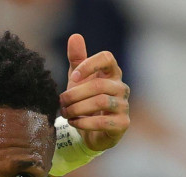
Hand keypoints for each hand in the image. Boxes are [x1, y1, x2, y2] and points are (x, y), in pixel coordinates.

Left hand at [59, 33, 130, 151]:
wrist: (91, 132)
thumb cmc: (86, 101)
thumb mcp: (78, 80)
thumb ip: (77, 60)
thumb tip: (75, 36)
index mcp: (111, 74)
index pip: (107, 58)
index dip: (89, 65)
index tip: (73, 76)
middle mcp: (121, 88)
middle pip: (98, 85)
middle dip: (74, 94)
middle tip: (61, 102)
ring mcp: (124, 106)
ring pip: (101, 102)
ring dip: (77, 108)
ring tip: (65, 113)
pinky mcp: (122, 124)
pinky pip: (103, 122)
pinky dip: (83, 123)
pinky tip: (73, 122)